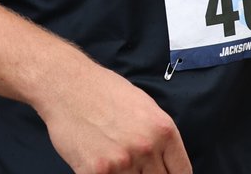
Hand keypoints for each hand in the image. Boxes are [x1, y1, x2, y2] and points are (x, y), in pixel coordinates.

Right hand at [37, 58, 191, 172]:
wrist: (68, 84)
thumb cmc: (103, 91)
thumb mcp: (143, 106)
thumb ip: (158, 136)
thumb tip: (166, 164)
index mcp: (163, 129)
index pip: (182, 172)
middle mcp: (146, 147)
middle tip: (137, 168)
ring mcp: (122, 162)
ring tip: (116, 160)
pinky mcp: (98, 172)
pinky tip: (102, 165)